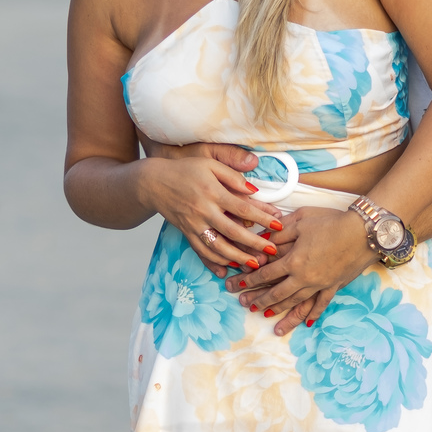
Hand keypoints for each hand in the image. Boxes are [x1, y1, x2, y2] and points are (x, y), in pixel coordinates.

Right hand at [141, 154, 282, 275]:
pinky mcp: (186, 233)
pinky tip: (227, 269)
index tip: (278, 224)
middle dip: (254, 244)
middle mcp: (203, 211)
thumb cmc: (185, 170)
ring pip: (217, 247)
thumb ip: (233, 176)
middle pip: (233, 232)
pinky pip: (201, 251)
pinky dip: (214, 262)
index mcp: (212, 192)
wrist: (154, 182)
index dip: (262, 217)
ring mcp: (194, 225)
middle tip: (271, 252)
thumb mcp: (210, 163)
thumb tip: (254, 190)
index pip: (242, 208)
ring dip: (237, 258)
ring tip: (253, 265)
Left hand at [228, 207, 372, 333]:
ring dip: (281, 311)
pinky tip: (306, 323)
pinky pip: (321, 303)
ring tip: (268, 319)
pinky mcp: (334, 286)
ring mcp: (320, 284)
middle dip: (259, 299)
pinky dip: (313, 314)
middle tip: (245, 304)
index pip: (266, 273)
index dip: (250, 279)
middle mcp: (304, 277)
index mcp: (294, 260)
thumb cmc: (332, 222)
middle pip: (277, 292)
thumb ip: (281, 231)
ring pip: (296, 302)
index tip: (238, 285)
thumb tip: (264, 238)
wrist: (363, 233)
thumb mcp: (302, 220)